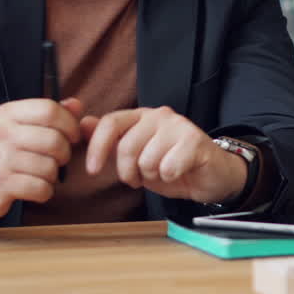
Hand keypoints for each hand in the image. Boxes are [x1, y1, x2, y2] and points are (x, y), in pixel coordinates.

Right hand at [0, 98, 83, 219]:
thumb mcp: (17, 126)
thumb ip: (48, 115)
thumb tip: (77, 105)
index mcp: (7, 114)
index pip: (49, 110)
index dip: (69, 124)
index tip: (73, 135)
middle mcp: (1, 133)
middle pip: (54, 140)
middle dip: (64, 153)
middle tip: (58, 159)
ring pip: (49, 167)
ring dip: (53, 175)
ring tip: (43, 175)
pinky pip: (40, 188)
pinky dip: (45, 192)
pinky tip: (36, 189)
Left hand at [83, 106, 246, 204]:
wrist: (211, 175)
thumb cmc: (171, 165)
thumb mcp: (135, 157)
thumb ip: (110, 140)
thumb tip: (83, 124)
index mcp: (141, 116)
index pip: (110, 123)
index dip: (97, 147)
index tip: (92, 170)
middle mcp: (159, 115)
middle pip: (126, 147)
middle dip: (128, 172)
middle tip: (140, 178)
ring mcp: (178, 125)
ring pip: (146, 160)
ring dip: (152, 176)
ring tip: (162, 173)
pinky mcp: (194, 140)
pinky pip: (167, 168)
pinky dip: (170, 178)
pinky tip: (178, 172)